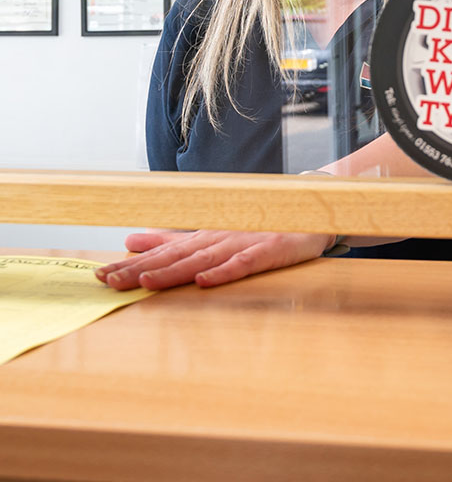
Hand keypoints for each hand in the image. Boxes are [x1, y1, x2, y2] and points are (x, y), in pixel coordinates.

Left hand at [95, 229, 335, 290]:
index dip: (132, 263)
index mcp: (204, 236)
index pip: (162, 252)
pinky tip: (204, 280)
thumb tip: (132, 238)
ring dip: (173, 271)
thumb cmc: (259, 226)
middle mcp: (219, 238)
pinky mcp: (268, 250)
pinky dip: (223, 272)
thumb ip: (173, 238)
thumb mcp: (213, 233)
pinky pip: (244, 263)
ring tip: (145, 283)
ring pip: (202, 259)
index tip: (101, 275)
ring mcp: (244, 242)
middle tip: (109, 280)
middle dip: (141, 269)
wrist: (308, 210)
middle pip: (175, 256)